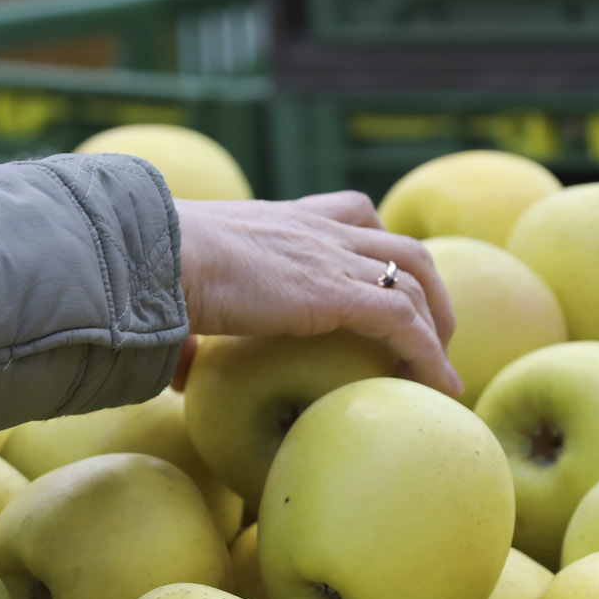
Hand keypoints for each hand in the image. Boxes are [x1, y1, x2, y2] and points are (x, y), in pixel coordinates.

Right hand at [175, 192, 462, 395]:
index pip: (351, 213)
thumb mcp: (181, 296)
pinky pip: (403, 321)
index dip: (379, 245)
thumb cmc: (155, 276)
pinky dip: (428, 353)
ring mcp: (330, 256)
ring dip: (438, 321)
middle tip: (432, 335)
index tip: (387, 284)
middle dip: (429, 287)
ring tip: (443, 368)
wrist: (156, 256)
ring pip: (415, 277)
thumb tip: (180, 376)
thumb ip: (191, 335)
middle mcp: (316, 230)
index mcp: (283, 222)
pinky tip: (439, 385)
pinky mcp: (336, 292)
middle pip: (400, 244)